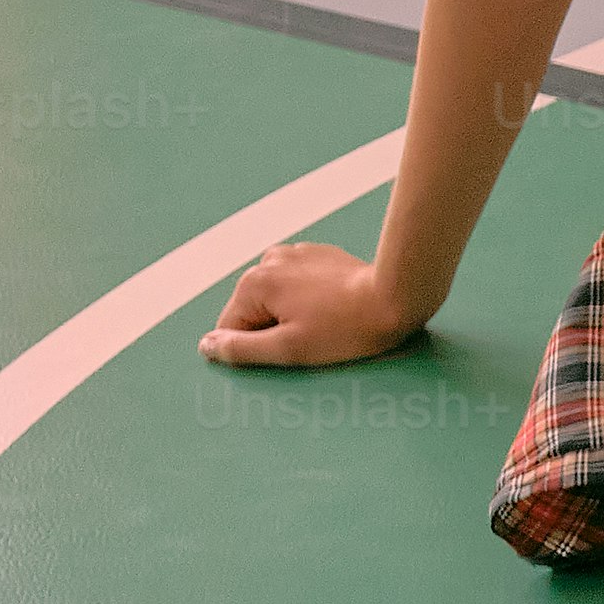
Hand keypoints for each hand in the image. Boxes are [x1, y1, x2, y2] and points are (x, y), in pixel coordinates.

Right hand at [198, 240, 424, 370]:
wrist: (396, 295)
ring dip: (294, 313)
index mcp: (254, 283)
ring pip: (278, 297)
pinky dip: (311, 298)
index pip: (233, 329)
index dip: (260, 347)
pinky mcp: (319, 254)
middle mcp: (268, 261)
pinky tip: (337, 306)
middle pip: (255, 310)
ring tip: (329, 321)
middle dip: (278, 328)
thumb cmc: (346, 328)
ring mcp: (295, 253)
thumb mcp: (288, 349)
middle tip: (317, 335)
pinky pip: (301, 284)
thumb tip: (207, 346)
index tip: (296, 346)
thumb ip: (240, 350)